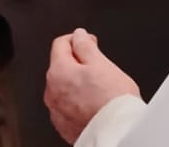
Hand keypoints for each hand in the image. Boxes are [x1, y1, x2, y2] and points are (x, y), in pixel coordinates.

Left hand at [46, 28, 140, 143]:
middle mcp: (51, 91)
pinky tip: (93, 103)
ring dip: (77, 83)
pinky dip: (77, 102)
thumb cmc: (111, 100)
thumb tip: (78, 35)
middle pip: (61, 66)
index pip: (60, 43)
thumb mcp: (101, 62)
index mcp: (58, 71)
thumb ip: (85, 45)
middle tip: (99, 66)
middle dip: (78, 62)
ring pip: (64, 88)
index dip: (78, 39)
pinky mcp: (63, 125)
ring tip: (99, 88)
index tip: (90, 42)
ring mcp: (56, 111)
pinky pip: (68, 106)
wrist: (117, 133)